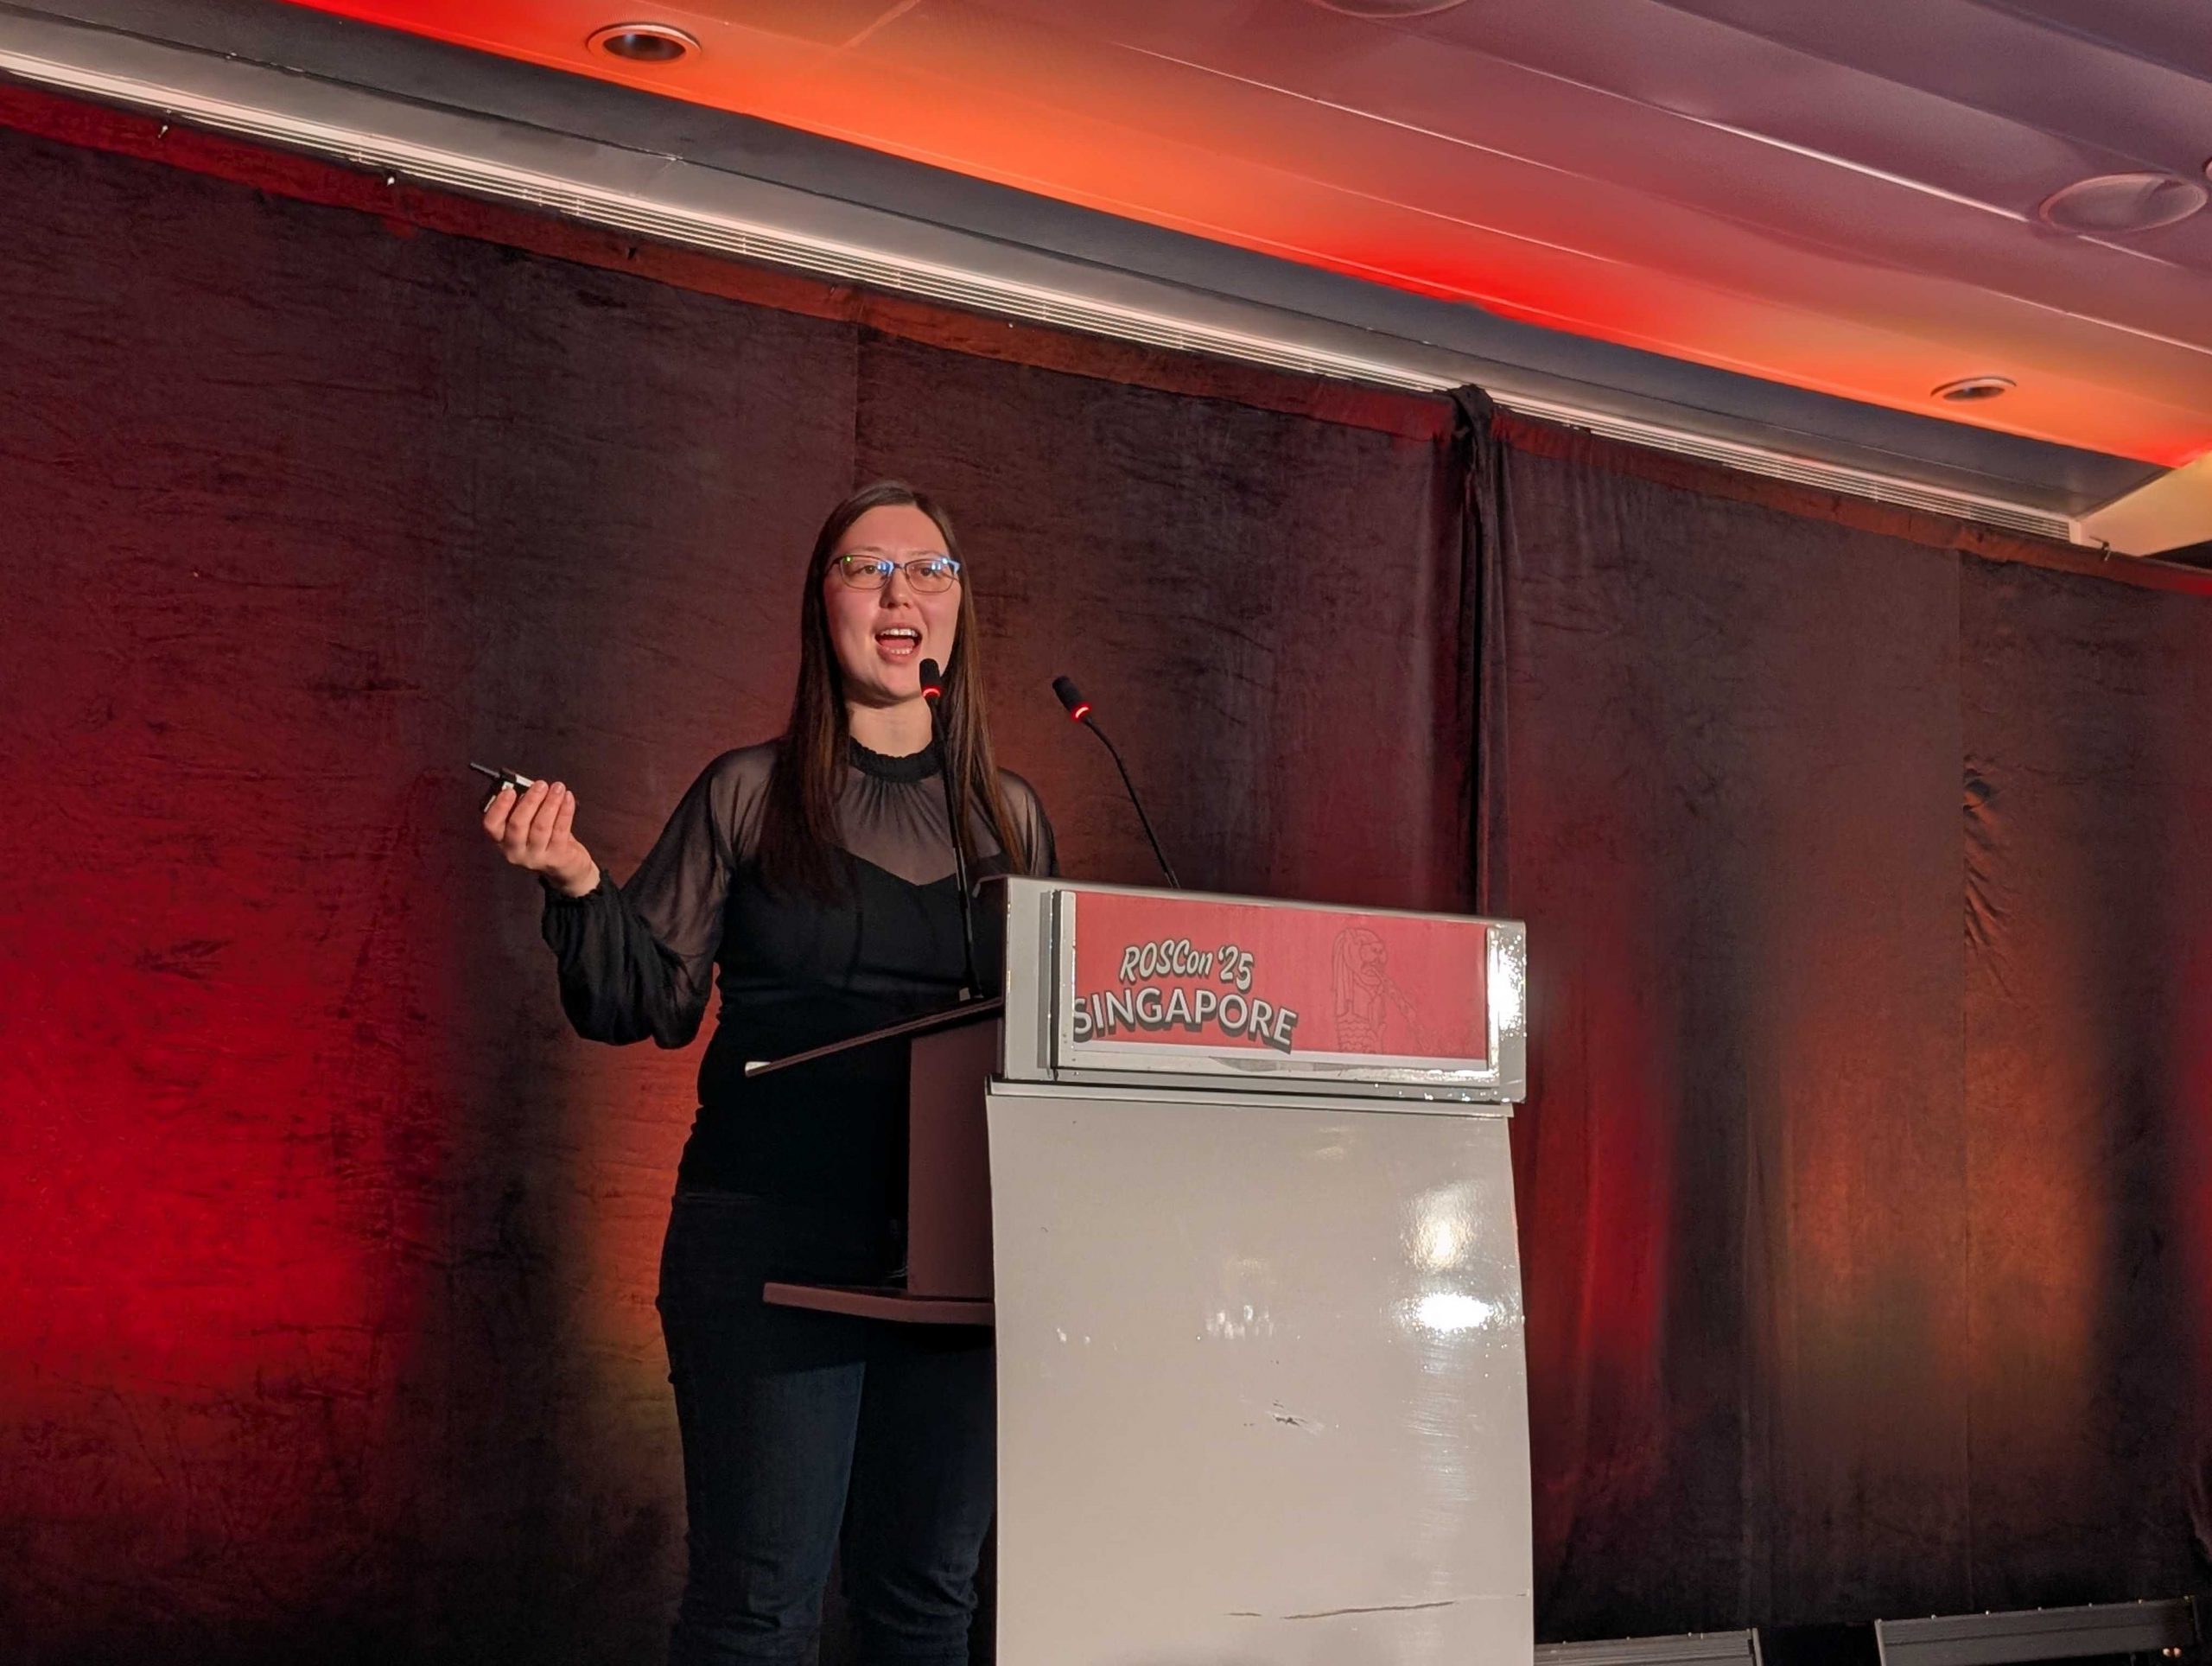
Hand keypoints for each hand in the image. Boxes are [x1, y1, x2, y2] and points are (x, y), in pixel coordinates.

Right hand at [482, 778, 599, 896]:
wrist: (566, 867)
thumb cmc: (545, 837)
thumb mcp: (529, 824)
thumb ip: (525, 808)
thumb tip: (530, 787)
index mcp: (502, 840)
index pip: (491, 825)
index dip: (499, 807)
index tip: (510, 790)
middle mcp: (515, 851)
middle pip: (517, 825)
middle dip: (530, 801)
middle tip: (541, 784)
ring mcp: (535, 857)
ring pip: (540, 827)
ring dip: (550, 803)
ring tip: (558, 788)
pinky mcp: (556, 857)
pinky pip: (560, 830)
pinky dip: (565, 811)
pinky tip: (568, 798)